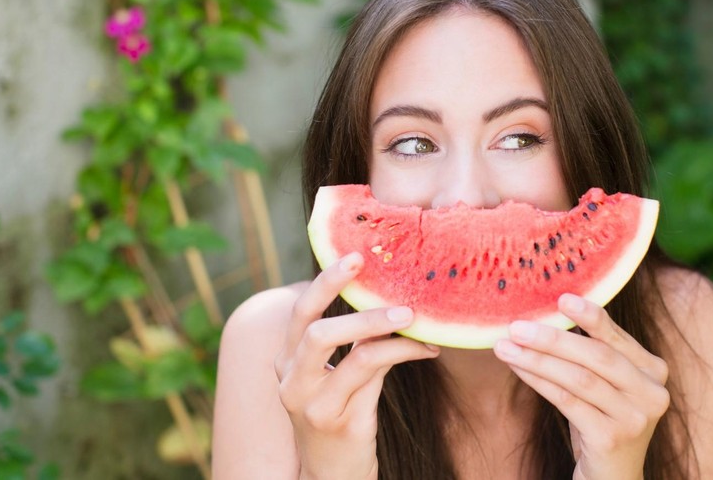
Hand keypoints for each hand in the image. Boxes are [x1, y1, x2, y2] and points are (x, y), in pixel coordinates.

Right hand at [274, 252, 439, 479]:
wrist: (332, 478)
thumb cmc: (340, 418)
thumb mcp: (334, 378)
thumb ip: (350, 342)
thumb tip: (387, 296)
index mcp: (286, 363)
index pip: (300, 312)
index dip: (326, 282)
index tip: (354, 255)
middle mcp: (291, 382)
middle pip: (314, 328)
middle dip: (340, 292)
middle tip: (370, 268)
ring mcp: (313, 406)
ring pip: (349, 352)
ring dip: (382, 326)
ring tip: (412, 315)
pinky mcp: (341, 424)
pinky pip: (374, 374)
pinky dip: (402, 353)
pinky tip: (426, 349)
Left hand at [493, 293, 669, 479]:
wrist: (612, 477)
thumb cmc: (602, 421)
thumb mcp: (605, 385)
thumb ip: (593, 353)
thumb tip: (550, 313)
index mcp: (654, 371)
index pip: (616, 338)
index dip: (590, 316)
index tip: (562, 297)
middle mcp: (652, 393)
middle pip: (597, 356)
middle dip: (553, 338)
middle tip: (517, 326)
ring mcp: (634, 418)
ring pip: (579, 379)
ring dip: (538, 359)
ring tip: (506, 346)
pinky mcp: (611, 439)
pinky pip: (568, 402)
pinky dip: (539, 381)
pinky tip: (518, 368)